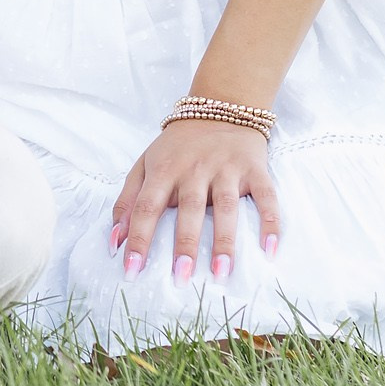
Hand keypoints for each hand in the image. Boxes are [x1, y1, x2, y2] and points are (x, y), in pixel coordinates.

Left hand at [108, 118, 281, 283]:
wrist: (220, 107)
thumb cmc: (178, 146)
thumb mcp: (145, 164)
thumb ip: (127, 199)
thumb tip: (114, 239)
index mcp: (164, 169)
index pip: (146, 206)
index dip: (138, 237)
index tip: (131, 269)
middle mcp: (195, 168)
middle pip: (188, 208)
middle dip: (184, 244)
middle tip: (180, 277)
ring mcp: (227, 169)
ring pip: (226, 206)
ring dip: (224, 240)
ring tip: (221, 272)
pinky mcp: (254, 169)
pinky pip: (265, 196)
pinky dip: (270, 221)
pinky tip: (269, 248)